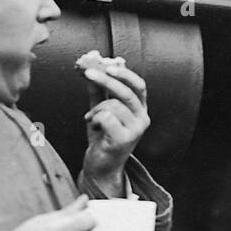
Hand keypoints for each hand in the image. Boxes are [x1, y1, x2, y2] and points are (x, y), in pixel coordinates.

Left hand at [82, 60, 149, 194]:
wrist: (100, 165)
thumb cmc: (103, 137)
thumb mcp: (100, 109)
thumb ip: (98, 90)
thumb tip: (90, 68)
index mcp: (140, 109)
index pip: (139, 85)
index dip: (125, 73)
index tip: (108, 64)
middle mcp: (142, 119)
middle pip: (127, 92)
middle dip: (106, 79)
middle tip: (87, 73)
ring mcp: (136, 130)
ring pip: (113, 105)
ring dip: (96, 109)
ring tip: (91, 117)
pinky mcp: (124, 140)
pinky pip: (106, 118)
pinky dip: (95, 119)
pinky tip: (94, 126)